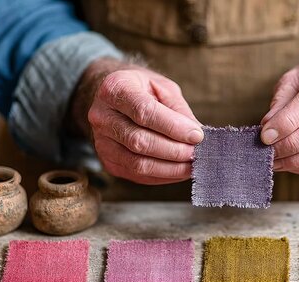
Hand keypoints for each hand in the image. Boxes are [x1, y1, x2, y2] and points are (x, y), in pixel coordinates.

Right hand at [71, 58, 202, 184]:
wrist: (116, 99)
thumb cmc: (143, 90)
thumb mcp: (163, 88)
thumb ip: (179, 110)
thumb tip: (197, 135)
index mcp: (115, 88)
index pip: (144, 112)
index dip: (173, 127)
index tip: (197, 135)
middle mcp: (102, 116)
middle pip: (139, 141)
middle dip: (173, 150)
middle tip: (197, 153)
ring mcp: (101, 141)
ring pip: (137, 163)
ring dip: (170, 168)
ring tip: (192, 165)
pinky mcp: (108, 161)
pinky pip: (137, 175)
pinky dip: (162, 176)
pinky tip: (179, 171)